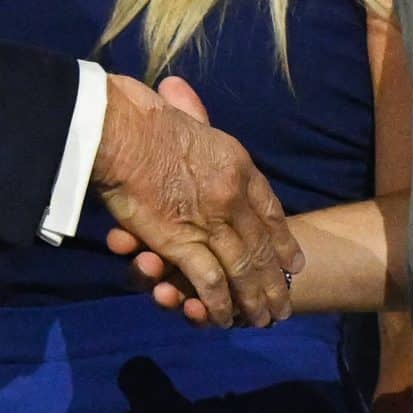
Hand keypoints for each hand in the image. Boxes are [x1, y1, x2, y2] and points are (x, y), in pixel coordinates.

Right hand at [92, 73, 300, 329]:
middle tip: (283, 307)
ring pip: (243, 270)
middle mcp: (233, 196)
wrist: (118, 129)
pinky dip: (217, 304)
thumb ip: (187, 110)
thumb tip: (177, 90)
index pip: (270, 210)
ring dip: (253, 300)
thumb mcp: (180, 111)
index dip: (283, 240)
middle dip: (274, 282)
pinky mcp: (182, 243)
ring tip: (262, 321)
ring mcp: (211, 221)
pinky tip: (223, 319)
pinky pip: (209, 281)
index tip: (294, 261)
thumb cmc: (140, 115)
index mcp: (238, 164)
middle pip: (262, 247)